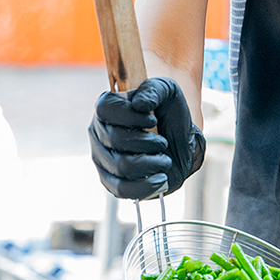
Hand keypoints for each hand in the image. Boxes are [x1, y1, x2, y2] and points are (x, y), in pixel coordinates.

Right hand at [88, 77, 205, 199]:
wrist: (181, 144)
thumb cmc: (170, 115)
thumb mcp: (168, 92)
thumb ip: (153, 90)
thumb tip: (140, 104)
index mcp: (106, 108)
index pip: (105, 109)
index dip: (130, 115)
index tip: (152, 119)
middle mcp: (98, 133)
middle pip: (115, 139)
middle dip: (148, 141)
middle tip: (162, 142)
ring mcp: (102, 159)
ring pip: (121, 165)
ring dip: (151, 163)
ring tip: (164, 159)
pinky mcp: (111, 182)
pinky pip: (121, 189)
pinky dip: (146, 185)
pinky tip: (161, 178)